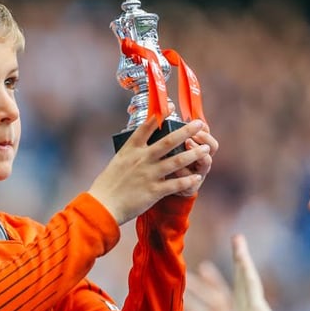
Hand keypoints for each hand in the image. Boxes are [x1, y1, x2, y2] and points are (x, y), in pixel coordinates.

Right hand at [89, 117, 209, 223]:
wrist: (103, 205)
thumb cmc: (108, 183)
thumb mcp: (118, 160)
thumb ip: (132, 151)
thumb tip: (144, 142)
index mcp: (131, 149)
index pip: (147, 126)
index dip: (160, 114)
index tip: (171, 105)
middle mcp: (142, 159)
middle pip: (169, 141)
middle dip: (187, 131)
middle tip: (199, 124)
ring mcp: (149, 174)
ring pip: (177, 161)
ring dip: (194, 154)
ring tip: (206, 149)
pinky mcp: (154, 191)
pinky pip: (176, 183)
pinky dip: (188, 180)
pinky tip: (197, 176)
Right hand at [230, 234, 303, 310]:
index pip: (242, 293)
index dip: (240, 274)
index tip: (240, 258)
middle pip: (238, 283)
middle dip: (238, 260)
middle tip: (237, 240)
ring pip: (242, 281)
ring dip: (240, 258)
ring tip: (238, 240)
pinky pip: (248, 286)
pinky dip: (244, 267)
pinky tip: (243, 255)